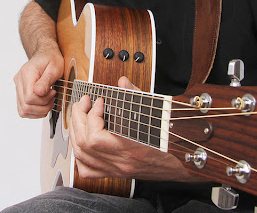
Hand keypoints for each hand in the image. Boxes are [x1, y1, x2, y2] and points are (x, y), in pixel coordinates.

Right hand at [13, 50, 63, 118]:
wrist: (46, 54)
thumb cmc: (51, 59)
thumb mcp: (54, 67)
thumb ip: (46, 81)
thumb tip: (39, 93)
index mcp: (27, 73)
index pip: (29, 97)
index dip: (43, 100)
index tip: (52, 92)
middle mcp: (19, 81)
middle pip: (25, 106)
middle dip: (42, 107)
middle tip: (52, 98)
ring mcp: (18, 87)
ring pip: (23, 110)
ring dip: (38, 111)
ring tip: (48, 102)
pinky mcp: (20, 92)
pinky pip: (23, 109)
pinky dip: (34, 111)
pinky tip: (42, 105)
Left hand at [69, 77, 199, 181]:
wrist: (181, 161)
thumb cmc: (170, 137)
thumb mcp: (156, 112)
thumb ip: (136, 96)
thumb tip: (122, 82)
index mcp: (131, 148)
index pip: (95, 137)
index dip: (92, 115)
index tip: (99, 101)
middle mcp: (121, 162)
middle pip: (84, 144)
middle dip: (78, 118)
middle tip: (83, 103)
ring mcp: (116, 170)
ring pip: (82, 157)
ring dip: (76, 132)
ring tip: (80, 115)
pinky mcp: (115, 173)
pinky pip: (87, 171)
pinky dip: (79, 155)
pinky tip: (82, 139)